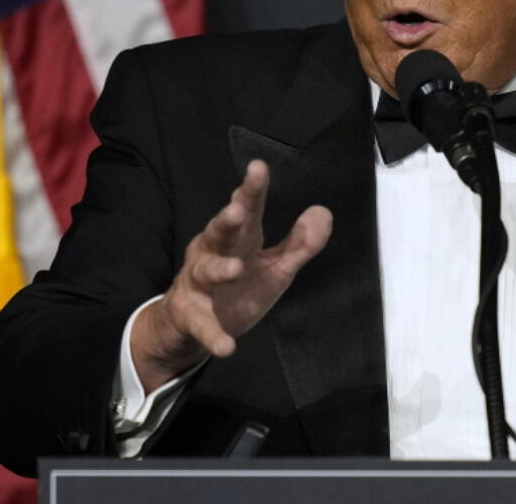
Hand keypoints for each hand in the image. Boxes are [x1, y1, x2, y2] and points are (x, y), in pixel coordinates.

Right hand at [131, 159, 331, 391]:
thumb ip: (300, 243)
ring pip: (205, 272)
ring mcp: (198, 284)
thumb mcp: (276, 267)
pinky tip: (227, 347)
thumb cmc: (239, 285)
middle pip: (219, 232)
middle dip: (226, 220)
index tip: (258, 168)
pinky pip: (202, 325)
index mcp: (238, 239)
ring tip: (234, 268)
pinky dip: (213, 335)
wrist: (193, 325)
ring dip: (218, 269)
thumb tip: (323, 211)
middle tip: (236, 211)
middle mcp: (213, 252)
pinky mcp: (191, 316)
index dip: (252, 189)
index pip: (248, 209)